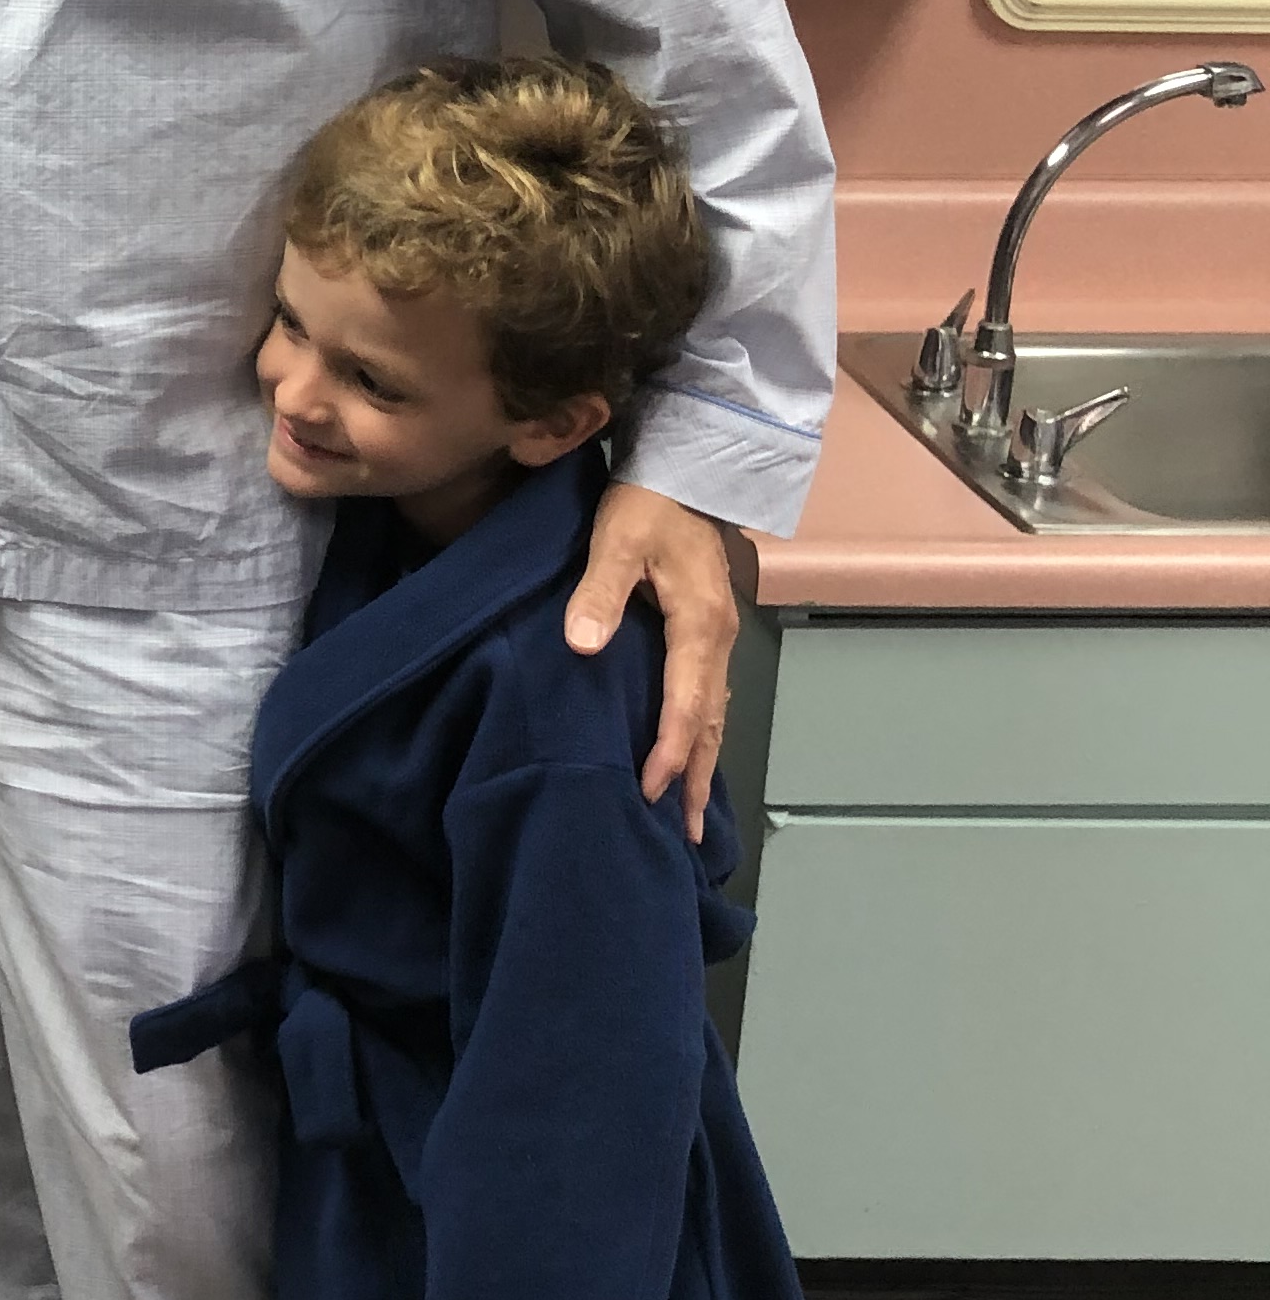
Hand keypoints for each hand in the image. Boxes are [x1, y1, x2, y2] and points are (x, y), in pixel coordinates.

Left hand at [563, 481, 746, 838]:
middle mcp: (718, 638)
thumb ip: (599, 593)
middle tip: (687, 835)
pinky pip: (708, 694)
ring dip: (701, 761)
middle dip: (697, 778)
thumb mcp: (616, 540)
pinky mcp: (706, 628)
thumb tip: (582, 647)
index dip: (669, 751)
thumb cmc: (648, 501)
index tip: (652, 792)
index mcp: (699, 625)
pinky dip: (700, 732)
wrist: (687, 464)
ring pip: (713, 712)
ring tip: (690, 812)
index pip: (686, 704)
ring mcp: (717, 634)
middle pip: (709, 722)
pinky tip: (688, 752)